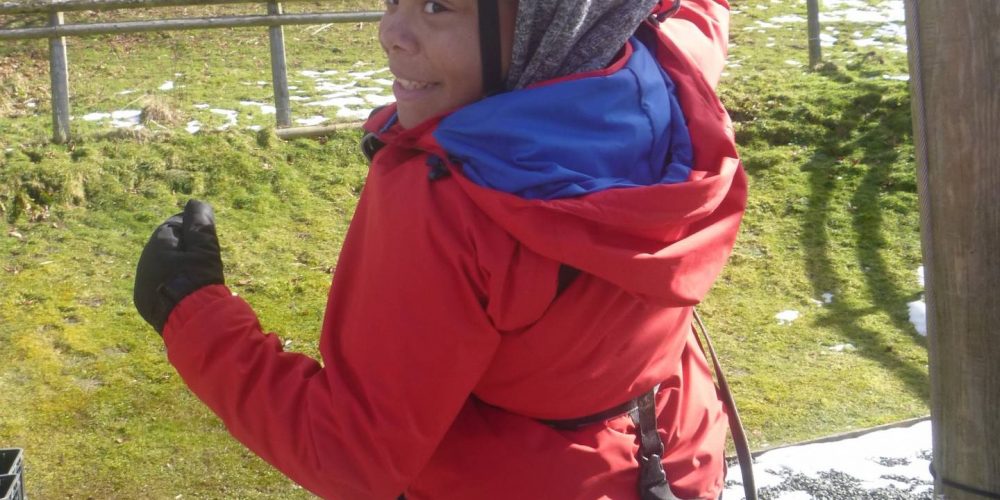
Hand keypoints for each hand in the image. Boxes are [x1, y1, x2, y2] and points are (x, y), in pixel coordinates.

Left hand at [134, 199, 224, 333]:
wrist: (189, 320)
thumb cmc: (199, 280)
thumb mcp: (206, 248)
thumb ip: (200, 223)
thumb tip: (195, 203)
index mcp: (159, 242)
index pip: (176, 224)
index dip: (193, 229)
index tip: (206, 239)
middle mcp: (145, 259)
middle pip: (168, 246)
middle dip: (184, 248)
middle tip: (204, 260)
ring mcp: (141, 282)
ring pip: (161, 266)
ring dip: (176, 267)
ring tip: (196, 277)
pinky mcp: (143, 301)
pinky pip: (157, 284)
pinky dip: (170, 283)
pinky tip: (183, 291)